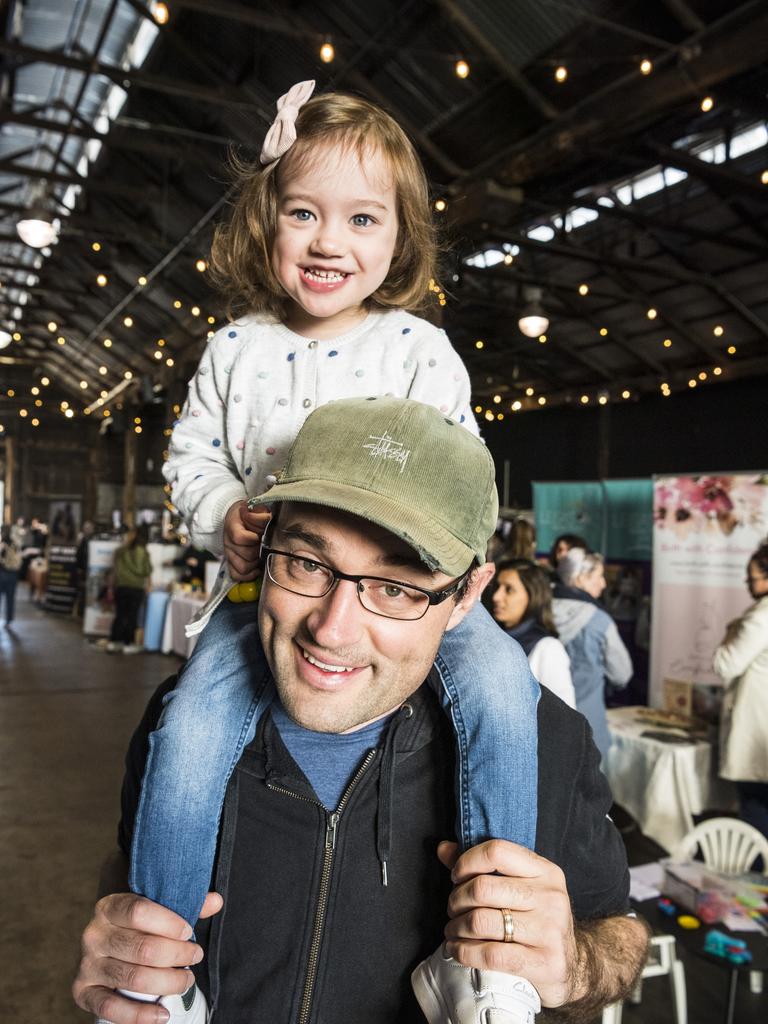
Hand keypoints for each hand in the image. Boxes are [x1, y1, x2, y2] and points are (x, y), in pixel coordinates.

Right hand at [72, 891, 222, 1022]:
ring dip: (168, 982)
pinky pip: (111, 1008)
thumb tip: (216, 900)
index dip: (169, 923)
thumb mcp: (157, 911)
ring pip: (134, 977)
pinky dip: (140, 1015)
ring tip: (187, 980)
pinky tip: (162, 1015)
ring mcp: (86, 964)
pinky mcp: (83, 992)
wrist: (107, 949)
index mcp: (109, 906)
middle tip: (196, 956)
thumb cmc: (139, 926)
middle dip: (177, 954)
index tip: (189, 932)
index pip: (138, 911)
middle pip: (142, 947)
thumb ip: (185, 905)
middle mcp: (93, 934)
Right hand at [223, 501, 270, 580]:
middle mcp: (228, 541)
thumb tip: (266, 519)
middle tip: (264, 546)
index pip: (239, 537)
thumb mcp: (255, 508)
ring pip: (243, 568)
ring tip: (261, 556)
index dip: (253, 539)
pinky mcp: (230, 563)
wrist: (237, 517)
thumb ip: (261, 515)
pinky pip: (237, 575)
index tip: (260, 535)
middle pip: (246, 554)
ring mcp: (228, 553)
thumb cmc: (249, 513)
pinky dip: (248, 575)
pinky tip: (256, 568)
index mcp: (232, 525)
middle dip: (259, 551)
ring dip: (255, 564)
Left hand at [439, 839, 577, 1007]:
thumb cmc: (537, 919)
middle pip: (483, 888)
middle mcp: (551, 897)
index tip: (456, 876)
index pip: (497, 851)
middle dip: (456, 899)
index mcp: (545, 871)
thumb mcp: (520, 887)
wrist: (573, 966)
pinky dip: (464, 952)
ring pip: (481, 921)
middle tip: (452, 909)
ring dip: (456, 927)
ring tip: (453, 930)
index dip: (467, 861)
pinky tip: (457, 950)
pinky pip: (490, 955)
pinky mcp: (544, 963)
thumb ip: (483, 867)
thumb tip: (444, 848)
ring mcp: (550, 931)